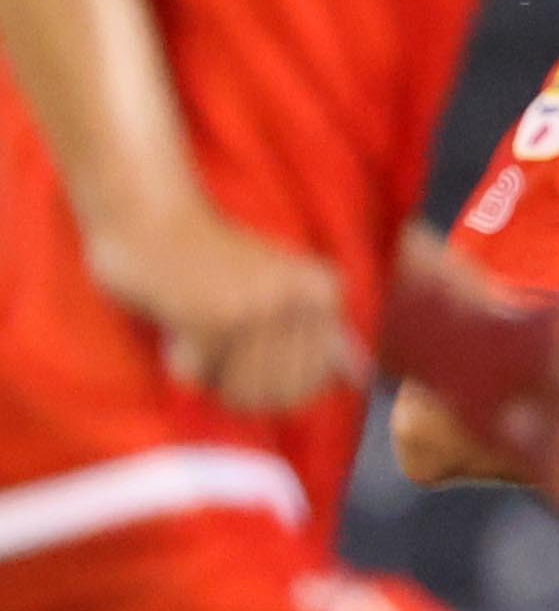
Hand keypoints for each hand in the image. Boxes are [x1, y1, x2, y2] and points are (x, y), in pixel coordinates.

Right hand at [87, 187, 360, 413]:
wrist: (149, 217)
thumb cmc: (213, 255)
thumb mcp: (282, 281)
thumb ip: (321, 330)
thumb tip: (357, 376)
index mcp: (325, 291)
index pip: (316, 380)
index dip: (278, 383)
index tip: (249, 350)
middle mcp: (299, 301)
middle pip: (280, 393)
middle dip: (241, 382)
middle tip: (218, 340)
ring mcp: (257, 311)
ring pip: (242, 392)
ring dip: (213, 375)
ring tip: (201, 330)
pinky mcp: (210, 321)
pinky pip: (199, 378)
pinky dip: (184, 363)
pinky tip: (179, 327)